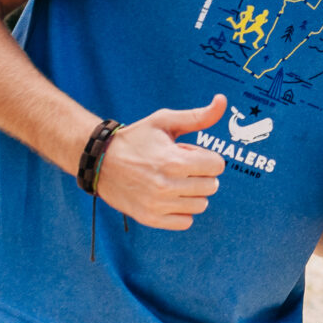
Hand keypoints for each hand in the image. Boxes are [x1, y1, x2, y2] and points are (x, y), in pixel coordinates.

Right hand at [94, 95, 228, 229]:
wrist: (100, 161)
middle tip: (180, 167)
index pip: (217, 166)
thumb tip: (222, 100)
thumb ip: (198, 115)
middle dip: (201, 174)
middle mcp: (167, 186)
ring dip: (193, 193)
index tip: (189, 154)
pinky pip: (185, 222)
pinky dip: (182, 210)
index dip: (206, 157)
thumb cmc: (136, 138)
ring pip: (201, 205)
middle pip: (211, 186)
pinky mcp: (150, 218)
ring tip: (174, 181)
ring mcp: (158, 205)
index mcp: (174, 161)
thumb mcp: (165, 121)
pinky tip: (170, 197)